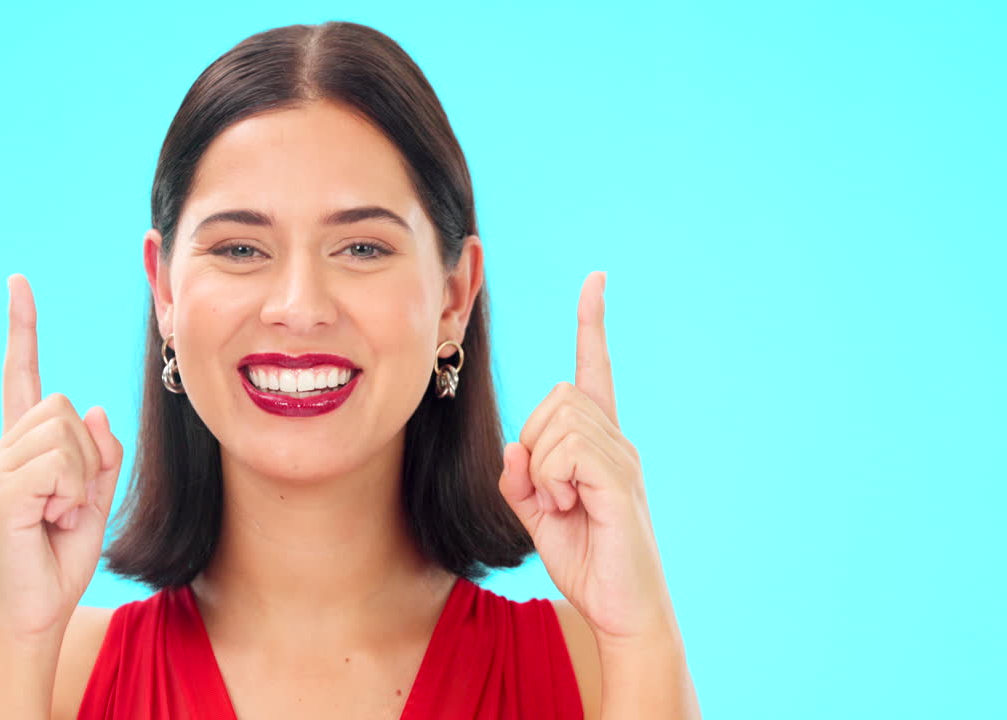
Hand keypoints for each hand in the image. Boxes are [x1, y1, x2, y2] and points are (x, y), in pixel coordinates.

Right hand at [0, 273, 123, 641]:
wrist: (32, 612)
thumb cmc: (59, 557)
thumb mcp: (94, 499)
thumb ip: (100, 454)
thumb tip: (97, 410)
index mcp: (23, 445)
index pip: (23, 376)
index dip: (22, 329)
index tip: (18, 283)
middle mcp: (3, 448)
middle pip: (67, 406)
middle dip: (89, 456)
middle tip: (69, 505)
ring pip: (68, 434)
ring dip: (81, 480)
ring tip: (58, 517)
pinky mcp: (2, 491)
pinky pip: (59, 466)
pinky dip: (71, 497)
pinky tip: (51, 522)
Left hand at [498, 271, 675, 644]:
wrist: (621, 611)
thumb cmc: (585, 561)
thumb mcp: (535, 514)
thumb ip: (520, 477)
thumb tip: (514, 446)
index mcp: (598, 443)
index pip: (594, 370)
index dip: (591, 325)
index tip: (595, 280)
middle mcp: (616, 441)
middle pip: (557, 397)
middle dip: (534, 441)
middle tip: (551, 494)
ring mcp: (622, 458)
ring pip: (558, 423)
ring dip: (544, 469)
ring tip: (565, 506)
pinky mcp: (620, 481)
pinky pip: (568, 452)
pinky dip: (554, 481)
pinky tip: (570, 508)